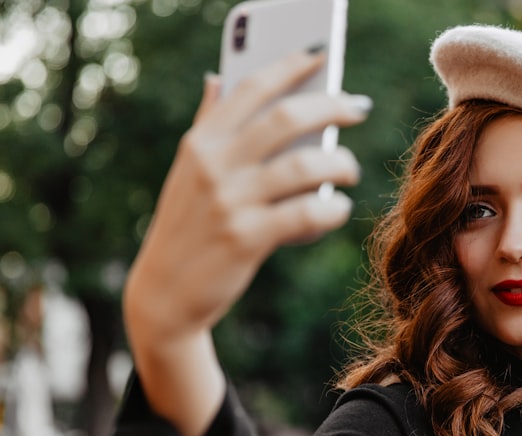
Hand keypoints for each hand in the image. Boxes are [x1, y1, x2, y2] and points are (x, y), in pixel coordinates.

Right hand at [125, 48, 370, 347]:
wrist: (164, 295)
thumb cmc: (186, 229)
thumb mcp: (187, 173)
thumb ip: (207, 125)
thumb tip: (217, 79)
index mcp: (201, 143)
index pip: (250, 89)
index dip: (289, 66)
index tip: (321, 55)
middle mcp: (213, 166)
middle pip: (285, 118)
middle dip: (330, 106)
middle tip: (357, 108)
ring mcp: (230, 202)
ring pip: (304, 166)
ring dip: (339, 163)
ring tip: (350, 169)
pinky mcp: (246, 239)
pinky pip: (306, 213)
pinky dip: (331, 209)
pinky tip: (337, 208)